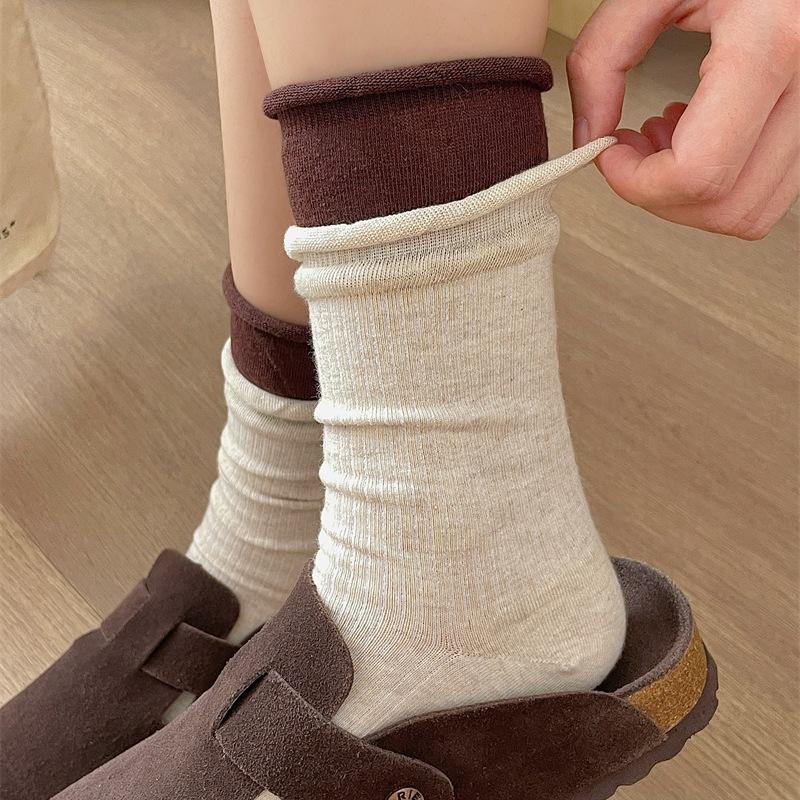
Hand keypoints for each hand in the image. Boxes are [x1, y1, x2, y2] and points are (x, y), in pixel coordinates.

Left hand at [568, 0, 798, 238]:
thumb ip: (600, 58)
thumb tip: (589, 139)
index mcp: (773, 39)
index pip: (699, 172)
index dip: (637, 183)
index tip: (608, 152)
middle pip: (725, 205)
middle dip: (659, 193)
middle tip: (630, 147)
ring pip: (752, 209)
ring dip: (691, 192)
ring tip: (664, 134)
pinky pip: (771, 188)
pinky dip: (722, 181)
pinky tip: (697, 130)